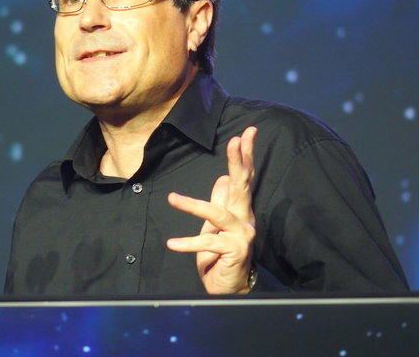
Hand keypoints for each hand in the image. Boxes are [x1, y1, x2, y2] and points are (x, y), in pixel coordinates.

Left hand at [166, 126, 256, 293]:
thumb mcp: (215, 224)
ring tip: (172, 199)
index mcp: (239, 209)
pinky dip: (188, 243)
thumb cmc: (219, 254)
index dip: (245, 155)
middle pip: (242, 185)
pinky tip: (172, 244)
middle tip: (236, 140)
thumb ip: (221, 201)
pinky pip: (208, 243)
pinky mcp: (234, 251)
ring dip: (193, 206)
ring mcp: (242, 234)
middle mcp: (245, 218)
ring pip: (217, 214)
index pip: (243, 177)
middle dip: (239, 162)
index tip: (247, 132)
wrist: (227, 286)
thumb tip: (222, 178)